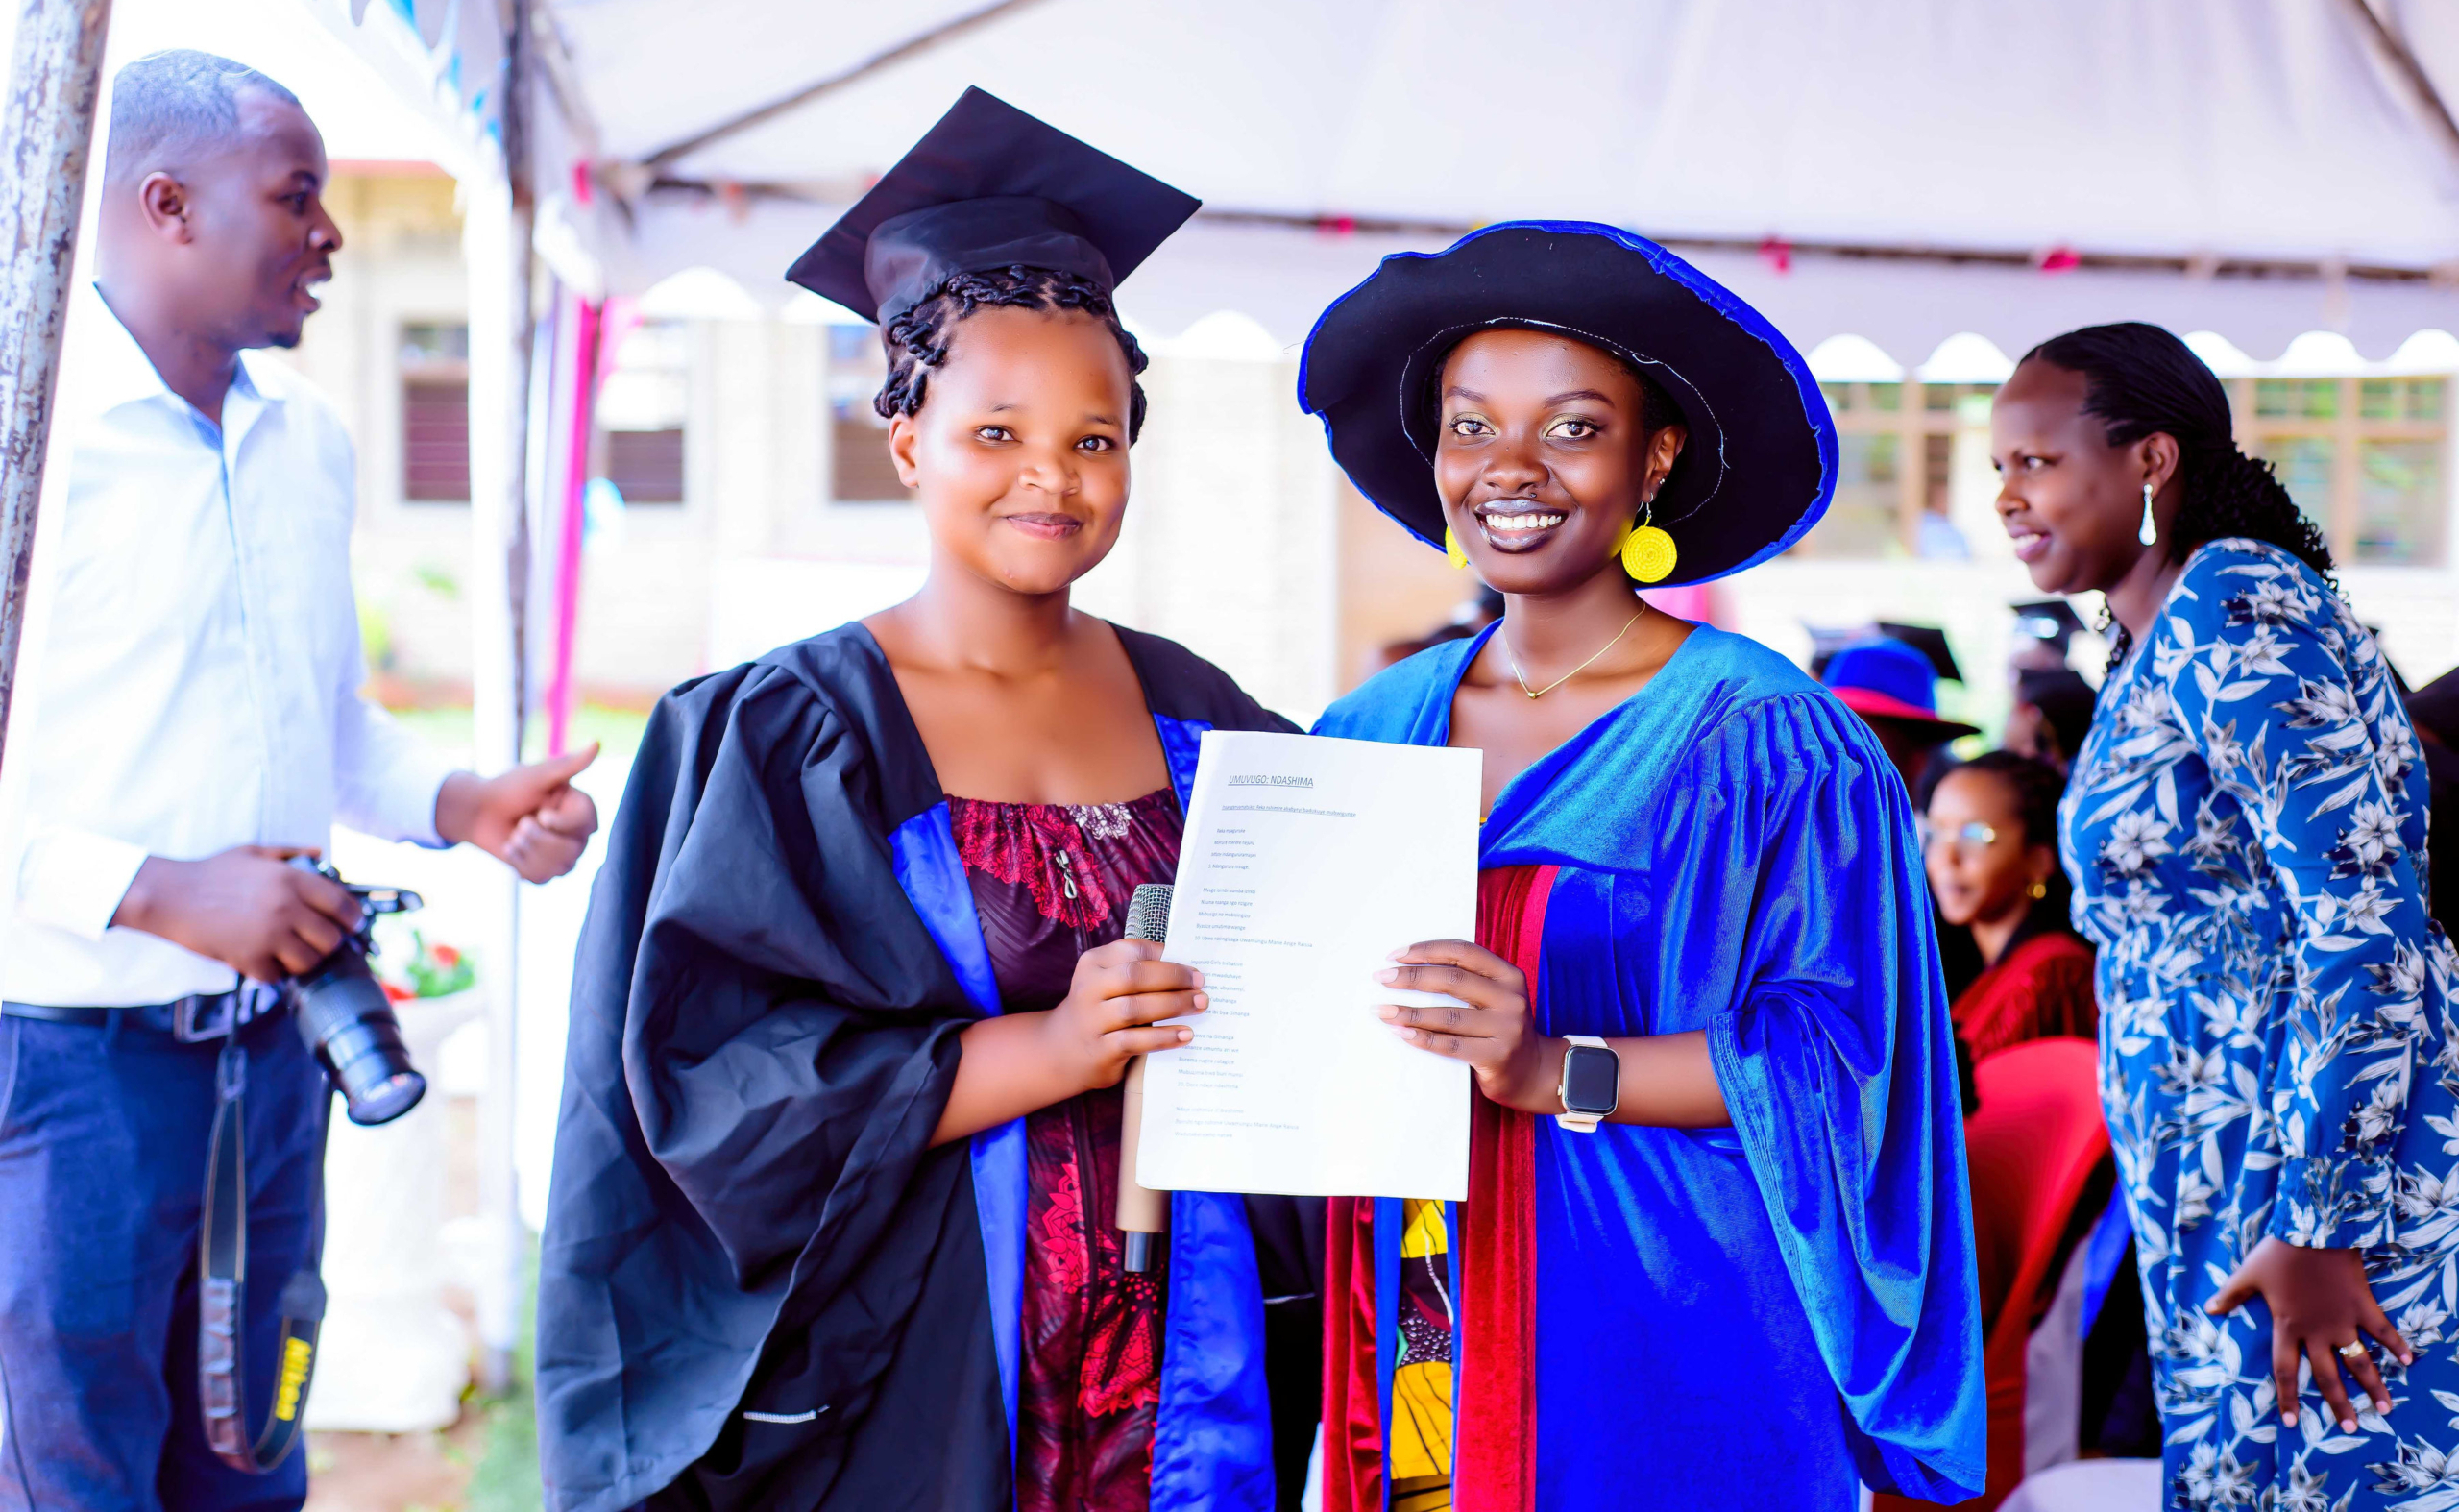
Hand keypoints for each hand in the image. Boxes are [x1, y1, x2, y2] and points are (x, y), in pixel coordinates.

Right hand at [112, 845, 363, 982]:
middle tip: (313, 941)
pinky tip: (264, 959)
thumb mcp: (255, 853)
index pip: (345, 907)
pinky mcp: (249, 959)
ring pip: (310, 962)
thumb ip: (291, 853)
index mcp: (293, 880)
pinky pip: (278, 976)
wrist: (170, 895)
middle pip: (332, 940)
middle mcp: (287, 908)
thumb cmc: (212, 872)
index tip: (348, 926)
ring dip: (303, 960)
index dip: (352, 920)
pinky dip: (274, 972)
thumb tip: (320, 853)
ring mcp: (269, 936)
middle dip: (327, 943)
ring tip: (289, 951)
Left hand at [435, 744, 600, 881]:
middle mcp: (576, 832)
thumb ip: (569, 764)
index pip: (588, 823)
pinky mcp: (545, 871)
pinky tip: (511, 849)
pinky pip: (543, 878)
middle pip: (573, 850)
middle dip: (539, 839)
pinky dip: (520, 865)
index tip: (541, 815)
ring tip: (513, 837)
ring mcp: (562, 854)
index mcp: (579, 807)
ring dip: (528, 852)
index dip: (563, 823)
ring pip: (560, 866)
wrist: (477, 812)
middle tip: (520, 825)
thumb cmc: (508, 788)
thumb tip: (597, 742)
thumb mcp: (537, 775)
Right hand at [1038, 938, 1205, 1092]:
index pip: (1132, 951)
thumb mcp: (1107, 982)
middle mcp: (1088, 989)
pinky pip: (1136, 1041)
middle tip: (1201, 985)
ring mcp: (1092, 1020)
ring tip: (1199, 1005)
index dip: (1166, 957)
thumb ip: (1138, 971)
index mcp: (1093, 964)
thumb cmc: (1100, 1009)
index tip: (1192, 966)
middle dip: (1173, 978)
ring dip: (1173, 1005)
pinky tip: (1184, 1035)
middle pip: (1135, 976)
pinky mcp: (1100, 1049)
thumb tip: (1187, 968)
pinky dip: (1163, 1037)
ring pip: (1135, 1008)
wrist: (1062, 1051)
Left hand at [1375, 939, 1558, 1112]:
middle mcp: (1511, 999)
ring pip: (1447, 1015)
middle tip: (1382, 978)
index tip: (1395, 955)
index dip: (1426, 950)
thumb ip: (1468, 980)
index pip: (1462, 952)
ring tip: (1382, 1011)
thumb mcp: (1497, 996)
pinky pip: (1450, 1045)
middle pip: (1451, 979)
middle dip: (1411, 977)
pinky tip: (1401, 1033)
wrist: (1535, 1073)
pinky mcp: (1496, 1057)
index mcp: (1509, 976)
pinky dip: (1422, 1038)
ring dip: (1409, 1012)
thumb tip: (1411, 967)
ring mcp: (1506, 1029)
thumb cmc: (1502, 1029)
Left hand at [2208, 1236, 2413, 1430]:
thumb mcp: (2248, 1274)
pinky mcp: (2363, 1304)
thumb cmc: (2278, 1252)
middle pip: (2327, 1376)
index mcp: (2287, 1326)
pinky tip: (2409, 1361)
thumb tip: (2210, 1309)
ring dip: (2373, 1386)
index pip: (2285, 1371)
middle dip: (2339, 1404)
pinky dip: (2397, 1345)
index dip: (2287, 1397)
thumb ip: (2231, 1295)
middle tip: (2351, 1429)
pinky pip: (2383, 1329)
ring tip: (2385, 1409)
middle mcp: (2316, 1330)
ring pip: (2359, 1361)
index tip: (2291, 1423)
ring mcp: (2342, 1319)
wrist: (2313, 1229)